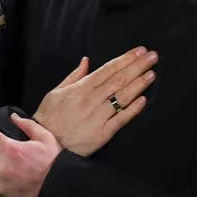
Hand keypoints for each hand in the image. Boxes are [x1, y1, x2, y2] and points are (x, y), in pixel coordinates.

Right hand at [33, 46, 156, 156]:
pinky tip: (143, 99)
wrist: (44, 144)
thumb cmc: (49, 117)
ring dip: (138, 84)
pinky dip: (132, 109)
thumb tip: (86, 60)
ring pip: (122, 97)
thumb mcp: (56, 92)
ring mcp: (97, 117)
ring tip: (151, 73)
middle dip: (137, 66)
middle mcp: (91, 100)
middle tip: (152, 57)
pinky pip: (120, 119)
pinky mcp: (102, 134)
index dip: (125, 59)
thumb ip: (74, 76)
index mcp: (80, 88)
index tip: (139, 51)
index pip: (108, 69)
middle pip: (118, 80)